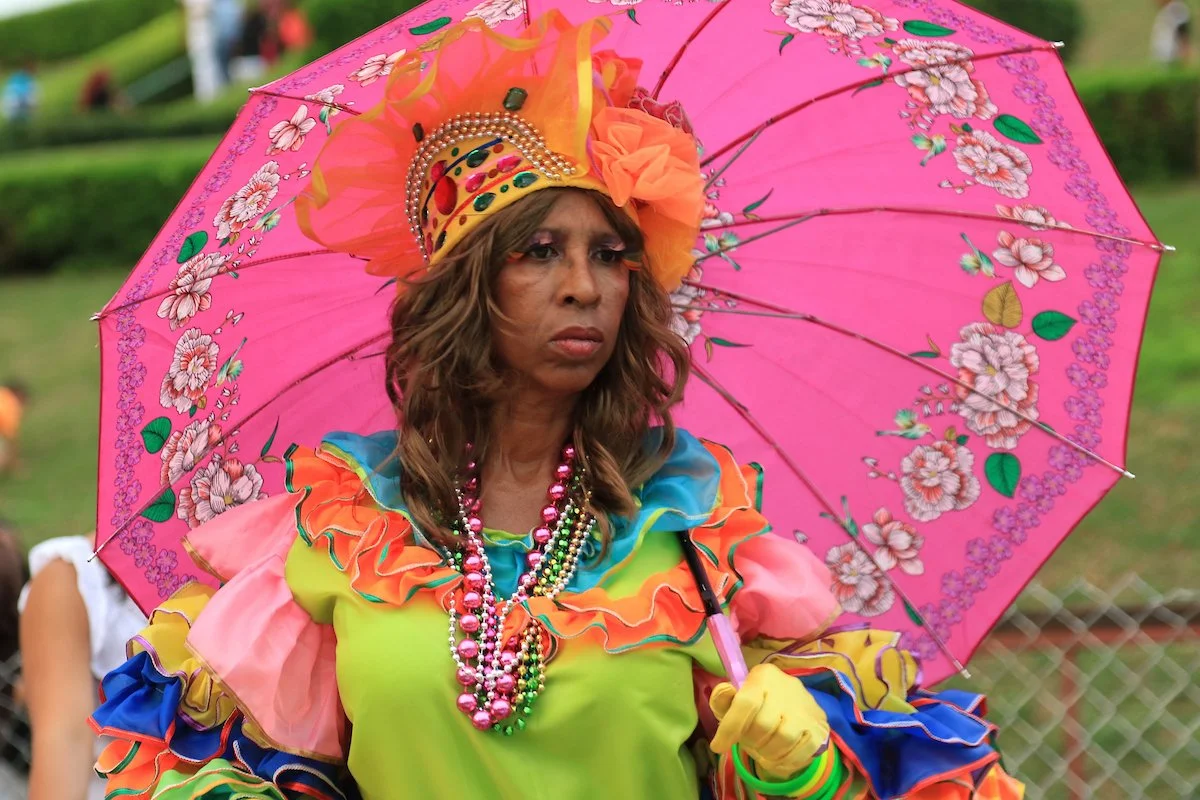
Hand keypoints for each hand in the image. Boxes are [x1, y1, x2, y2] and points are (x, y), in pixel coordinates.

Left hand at [709, 663, 829, 779]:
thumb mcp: (732, 702)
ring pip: (784, 739)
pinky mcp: (820, 726)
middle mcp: (787, 686)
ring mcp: (807, 707)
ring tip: (763, 751)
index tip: (718, 746)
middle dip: (751, 741)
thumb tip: (725, 691)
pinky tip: (778, 758)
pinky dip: (786, 761)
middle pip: (763, 725)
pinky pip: (802, 751)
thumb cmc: (755, 707)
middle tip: (750, 743)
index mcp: (763, 675)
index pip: (746, 703)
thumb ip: (722, 699)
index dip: (729, 728)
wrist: (792, 709)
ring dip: (768, 753)